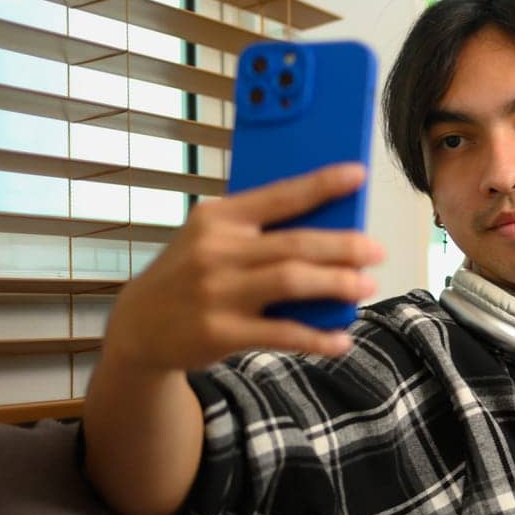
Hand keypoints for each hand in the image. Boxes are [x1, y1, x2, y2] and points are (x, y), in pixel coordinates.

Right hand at [103, 163, 384, 373]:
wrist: (138, 326)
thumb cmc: (190, 275)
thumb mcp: (209, 240)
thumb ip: (258, 232)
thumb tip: (330, 232)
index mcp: (217, 218)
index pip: (279, 196)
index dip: (321, 184)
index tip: (357, 174)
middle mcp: (216, 251)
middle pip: (296, 243)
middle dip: (345, 246)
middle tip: (376, 251)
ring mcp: (217, 292)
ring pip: (293, 281)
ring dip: (337, 283)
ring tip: (365, 285)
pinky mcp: (220, 332)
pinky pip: (282, 333)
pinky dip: (317, 337)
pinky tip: (340, 339)